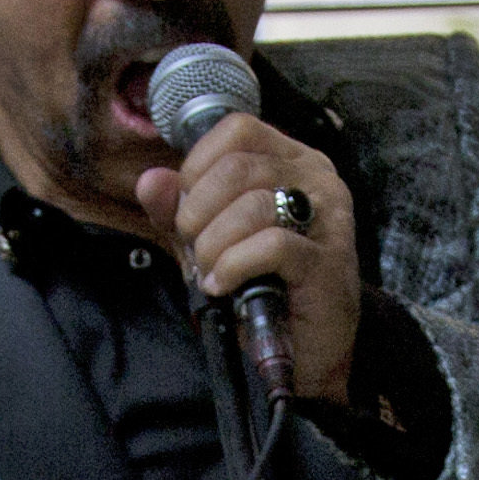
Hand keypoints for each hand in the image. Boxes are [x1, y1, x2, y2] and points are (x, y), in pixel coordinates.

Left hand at [133, 112, 363, 407]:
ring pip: (252, 205)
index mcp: (292, 160)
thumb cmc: (262, 286)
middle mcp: (317, 179)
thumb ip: (178, 208)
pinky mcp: (327, 260)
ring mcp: (328, 218)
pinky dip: (233, 267)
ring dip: (214, 245)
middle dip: (198, 212)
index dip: (198, 165)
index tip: (187, 208)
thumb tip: (150, 181)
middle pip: (238, 167)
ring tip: (210, 272)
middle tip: (195, 249)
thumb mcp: (210, 239)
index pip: (238, 130)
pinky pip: (269, 246)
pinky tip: (225, 286)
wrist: (305, 349)